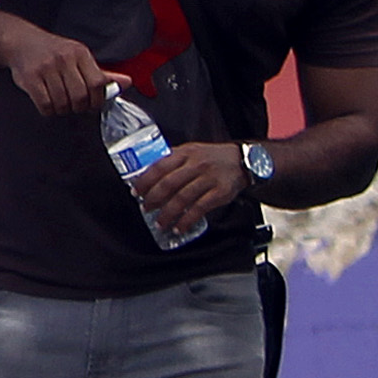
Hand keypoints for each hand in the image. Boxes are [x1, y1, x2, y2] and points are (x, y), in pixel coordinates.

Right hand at [0, 24, 112, 120]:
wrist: (21, 41)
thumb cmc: (53, 51)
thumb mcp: (79, 57)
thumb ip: (101, 73)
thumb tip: (126, 82)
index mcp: (79, 53)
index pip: (98, 82)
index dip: (98, 99)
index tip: (93, 104)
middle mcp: (64, 59)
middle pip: (81, 96)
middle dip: (80, 107)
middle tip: (76, 107)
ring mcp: (46, 68)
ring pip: (63, 102)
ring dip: (63, 110)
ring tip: (61, 104)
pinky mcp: (30, 78)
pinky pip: (45, 104)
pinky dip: (49, 110)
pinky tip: (48, 104)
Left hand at [131, 142, 253, 233]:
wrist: (241, 161)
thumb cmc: (212, 157)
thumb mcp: (191, 151)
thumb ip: (173, 159)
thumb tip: (148, 172)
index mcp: (185, 153)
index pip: (159, 167)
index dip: (145, 181)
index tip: (136, 192)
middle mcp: (196, 164)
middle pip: (169, 184)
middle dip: (153, 199)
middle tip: (146, 208)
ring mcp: (208, 178)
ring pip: (182, 198)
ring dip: (168, 213)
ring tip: (159, 223)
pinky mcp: (219, 192)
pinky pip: (199, 208)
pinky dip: (187, 220)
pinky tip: (179, 227)